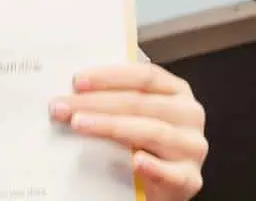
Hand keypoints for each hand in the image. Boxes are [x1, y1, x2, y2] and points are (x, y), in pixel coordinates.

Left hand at [49, 63, 207, 199]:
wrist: (156, 179)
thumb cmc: (139, 137)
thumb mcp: (130, 110)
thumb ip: (113, 94)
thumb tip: (72, 85)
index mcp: (175, 89)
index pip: (143, 75)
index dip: (109, 76)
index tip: (77, 81)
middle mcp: (188, 113)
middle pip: (140, 102)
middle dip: (96, 103)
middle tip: (64, 107)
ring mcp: (192, 146)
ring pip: (151, 131)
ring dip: (110, 127)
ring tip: (79, 125)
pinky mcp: (191, 178)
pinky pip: (172, 173)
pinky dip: (154, 167)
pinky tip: (135, 161)